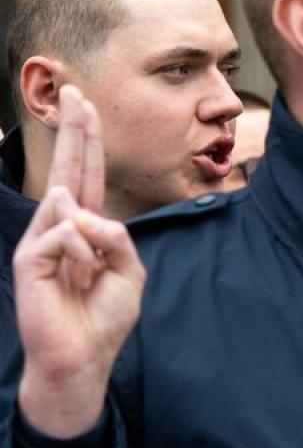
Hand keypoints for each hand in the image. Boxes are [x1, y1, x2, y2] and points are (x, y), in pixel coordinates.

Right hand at [14, 85, 145, 438]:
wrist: (83, 356)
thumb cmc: (104, 316)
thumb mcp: (129, 272)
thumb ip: (118, 238)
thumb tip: (85, 213)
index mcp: (86, 227)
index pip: (87, 174)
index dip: (87, 140)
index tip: (86, 104)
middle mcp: (61, 227)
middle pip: (68, 169)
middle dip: (73, 130)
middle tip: (74, 91)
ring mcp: (42, 241)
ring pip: (73, 207)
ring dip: (93, 239)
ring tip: (88, 275)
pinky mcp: (28, 259)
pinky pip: (66, 235)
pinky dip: (83, 255)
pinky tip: (78, 278)